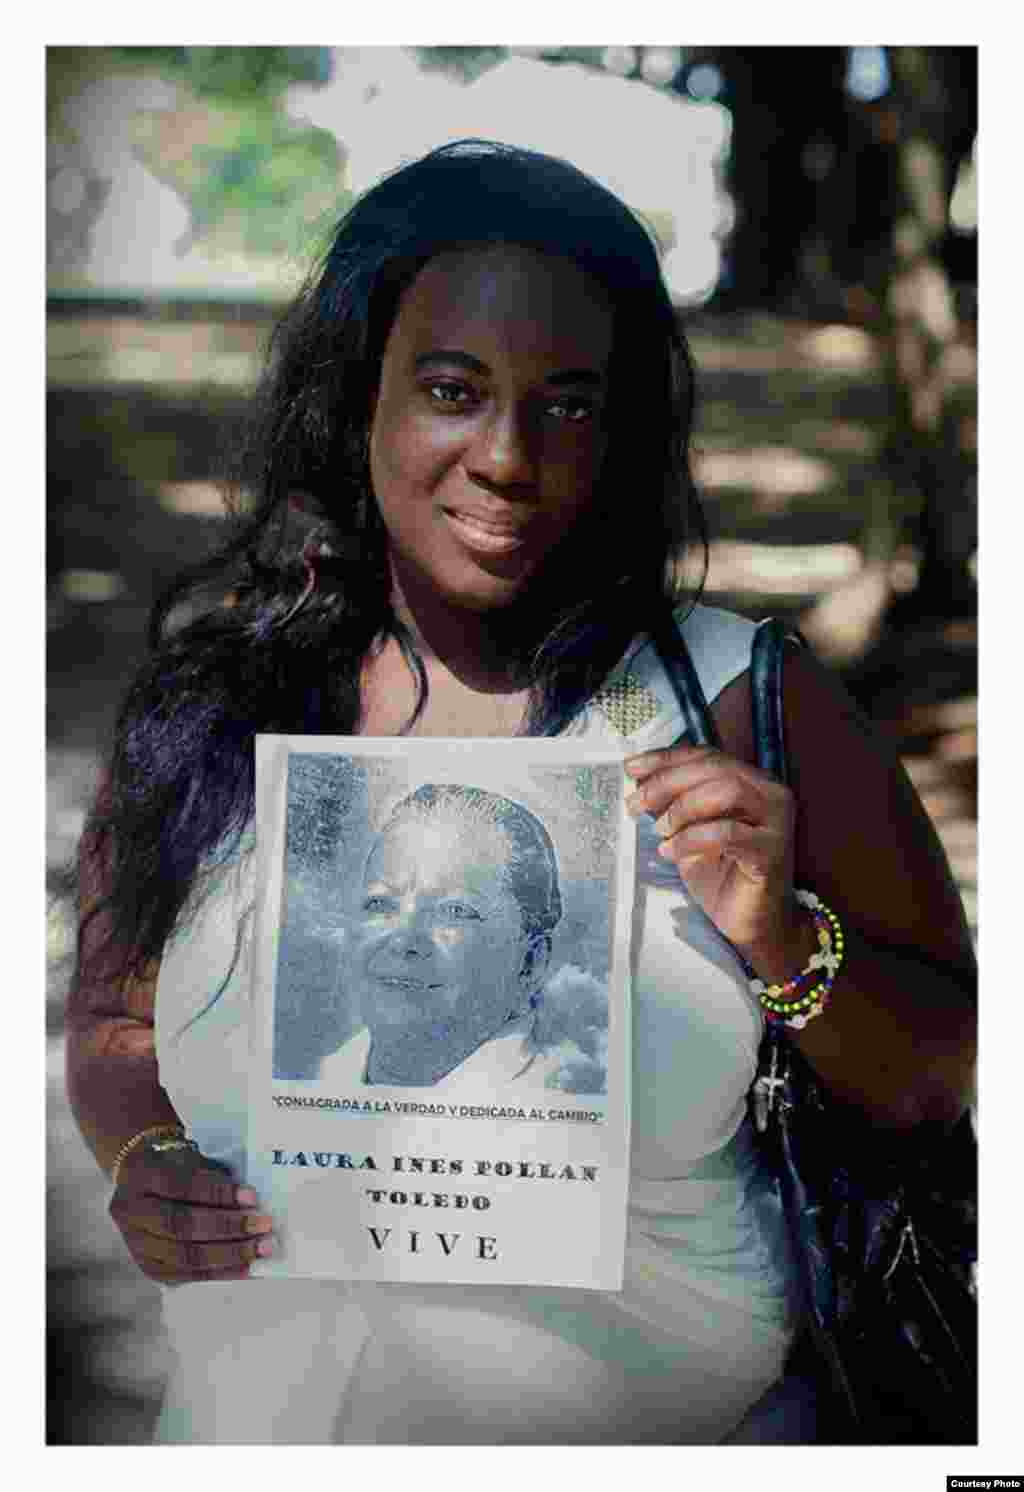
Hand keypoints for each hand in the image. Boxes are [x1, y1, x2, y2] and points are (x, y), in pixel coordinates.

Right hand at [109, 1139, 273, 1284]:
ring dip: (229, 1255)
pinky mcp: (148, 1267)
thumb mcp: (190, 1158)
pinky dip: (220, 1272)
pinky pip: (186, 1276)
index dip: (216, 1192)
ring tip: (260, 1249)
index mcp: (140, 1174)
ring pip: (183, 1256)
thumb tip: (253, 1201)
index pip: (180, 1185)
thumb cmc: (176, 1166)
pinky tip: (246, 1267)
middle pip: (180, 1225)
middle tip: (263, 1225)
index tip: (251, 1196)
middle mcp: (130, 1211)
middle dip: (227, 1227)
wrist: (142, 1182)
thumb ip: (214, 1175)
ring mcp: (135, 1243)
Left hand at [625, 744, 808, 970]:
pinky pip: (726, 833)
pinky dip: (691, 839)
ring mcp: (776, 822)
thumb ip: (673, 803)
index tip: (631, 767)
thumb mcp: (688, 831)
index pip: (707, 755)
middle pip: (715, 768)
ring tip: (660, 831)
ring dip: (682, 808)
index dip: (667, 758)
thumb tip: (638, 780)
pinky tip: (670, 852)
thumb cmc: (721, 876)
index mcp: (752, 782)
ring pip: (725, 791)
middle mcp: (770, 794)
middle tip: (636, 803)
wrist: (751, 925)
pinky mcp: (771, 851)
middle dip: (667, 782)